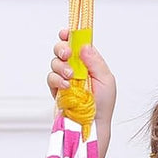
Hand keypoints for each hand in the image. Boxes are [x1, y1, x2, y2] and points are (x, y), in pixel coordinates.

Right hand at [48, 29, 116, 147]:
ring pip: (55, 62)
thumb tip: (84, 45)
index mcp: (88, 62)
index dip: (70, 36)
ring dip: (60, 66)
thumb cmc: (103, 104)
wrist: (93, 125)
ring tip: (70, 76)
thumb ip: (95, 62)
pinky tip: (65, 86)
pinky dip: (56, 79)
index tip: (66, 33)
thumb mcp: (106, 80)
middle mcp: (75, 68)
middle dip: (61, 48)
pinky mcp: (56, 90)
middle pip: (62, 49)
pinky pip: (50, 78)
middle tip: (67, 54)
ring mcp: (64, 78)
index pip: (77, 44)